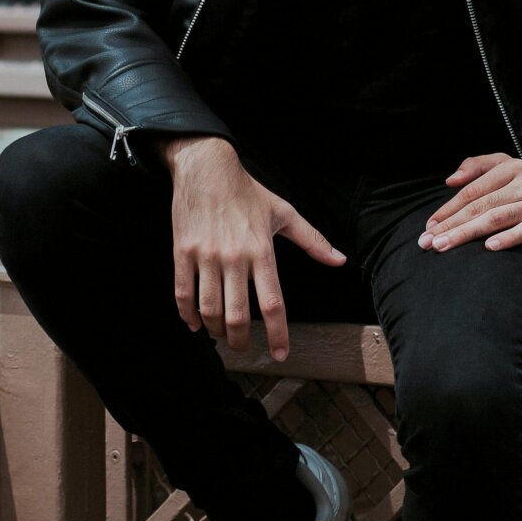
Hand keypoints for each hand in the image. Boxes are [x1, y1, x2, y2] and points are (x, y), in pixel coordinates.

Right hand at [163, 135, 346, 360]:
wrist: (206, 167)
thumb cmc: (247, 191)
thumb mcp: (284, 213)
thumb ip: (313, 240)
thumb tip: (339, 260)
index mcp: (261, 251)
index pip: (272, 303)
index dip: (277, 333)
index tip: (280, 353)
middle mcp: (234, 257)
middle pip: (237, 315)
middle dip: (241, 341)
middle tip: (244, 349)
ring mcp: (206, 256)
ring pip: (209, 309)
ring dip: (215, 331)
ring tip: (221, 335)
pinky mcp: (182, 253)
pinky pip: (182, 292)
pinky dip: (187, 315)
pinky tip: (195, 324)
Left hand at [420, 152, 521, 252]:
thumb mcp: (509, 168)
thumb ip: (478, 167)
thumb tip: (450, 181)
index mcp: (510, 168)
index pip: (472, 190)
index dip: (448, 209)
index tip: (429, 226)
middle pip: (480, 205)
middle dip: (451, 225)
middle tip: (428, 242)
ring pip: (497, 218)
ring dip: (468, 233)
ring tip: (446, 245)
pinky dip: (508, 238)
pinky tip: (490, 247)